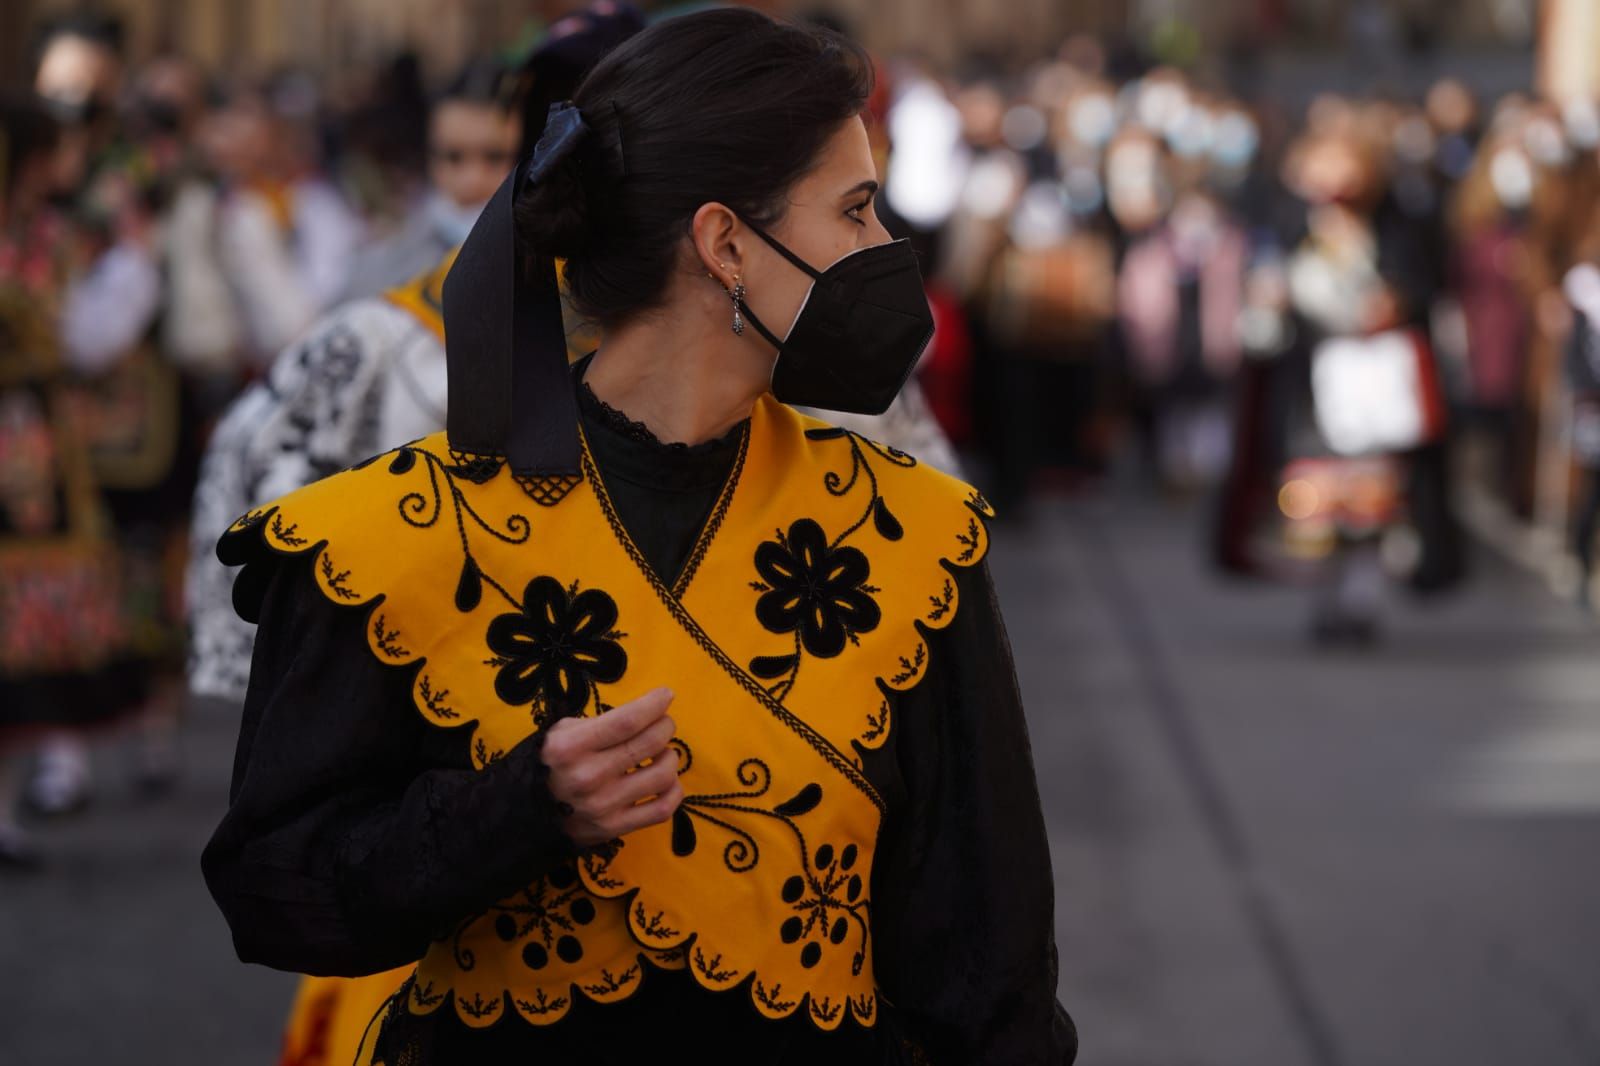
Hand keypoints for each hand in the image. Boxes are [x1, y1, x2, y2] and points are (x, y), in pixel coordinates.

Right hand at [541, 688, 682, 849]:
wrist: (526, 814)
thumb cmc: (552, 764)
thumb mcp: (563, 733)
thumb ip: (601, 723)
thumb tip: (645, 714)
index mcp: (571, 747)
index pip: (627, 721)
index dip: (654, 704)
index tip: (666, 695)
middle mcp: (588, 776)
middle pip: (649, 743)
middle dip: (665, 726)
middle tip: (663, 724)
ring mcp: (603, 806)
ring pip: (662, 775)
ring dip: (669, 757)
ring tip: (661, 754)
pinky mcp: (614, 828)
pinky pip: (662, 809)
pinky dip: (674, 791)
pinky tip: (668, 781)